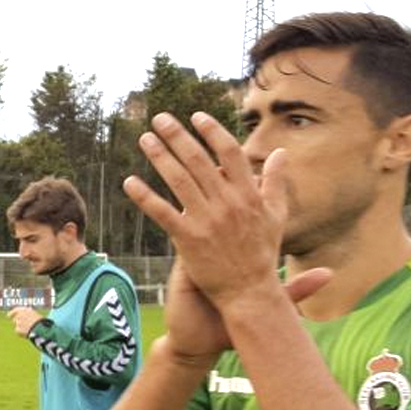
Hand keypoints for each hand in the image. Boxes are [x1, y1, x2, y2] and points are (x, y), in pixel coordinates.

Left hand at [8, 307, 43, 337]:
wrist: (40, 328)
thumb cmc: (42, 322)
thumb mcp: (36, 315)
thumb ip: (29, 315)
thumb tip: (27, 316)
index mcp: (25, 310)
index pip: (15, 310)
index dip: (11, 313)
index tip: (8, 316)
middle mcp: (20, 315)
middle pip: (15, 319)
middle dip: (18, 323)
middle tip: (24, 326)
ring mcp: (18, 322)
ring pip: (17, 326)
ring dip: (21, 328)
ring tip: (30, 330)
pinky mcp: (17, 329)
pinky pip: (18, 332)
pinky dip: (21, 334)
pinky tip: (28, 334)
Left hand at [127, 112, 297, 313]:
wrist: (249, 293)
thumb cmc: (263, 254)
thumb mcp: (277, 215)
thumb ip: (276, 182)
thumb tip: (281, 152)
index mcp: (248, 194)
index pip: (229, 153)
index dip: (212, 132)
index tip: (196, 116)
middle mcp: (227, 203)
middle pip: (199, 160)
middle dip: (178, 136)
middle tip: (159, 118)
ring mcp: (207, 221)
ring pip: (179, 181)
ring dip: (160, 156)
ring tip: (145, 139)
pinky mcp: (188, 240)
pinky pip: (163, 213)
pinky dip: (145, 196)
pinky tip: (129, 181)